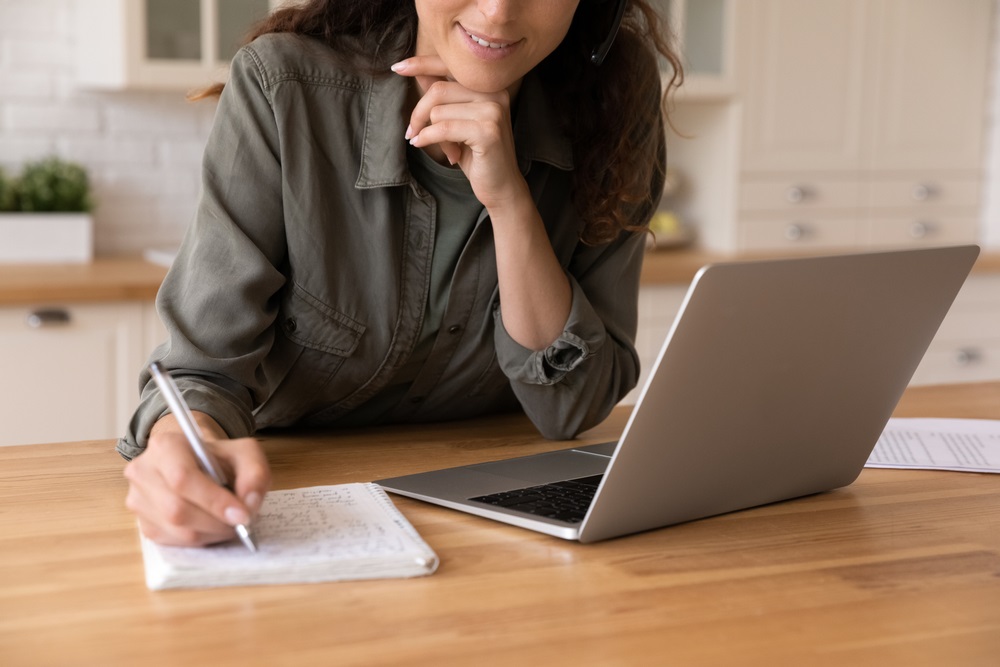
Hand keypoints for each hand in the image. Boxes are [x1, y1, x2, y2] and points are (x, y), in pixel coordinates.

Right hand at [123, 412, 270, 546]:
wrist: (199, 463)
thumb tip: (249, 503)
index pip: (182, 478)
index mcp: (165, 446)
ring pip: (176, 530)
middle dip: (216, 521)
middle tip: (240, 522)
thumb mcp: (245, 453)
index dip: (214, 500)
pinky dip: (200, 539)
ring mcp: (138, 500)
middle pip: (177, 509)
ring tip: (228, 522)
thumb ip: (255, 473)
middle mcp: (143, 472)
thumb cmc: (219, 459)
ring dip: (211, 533)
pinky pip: (173, 542)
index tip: (242, 514)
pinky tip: (211, 526)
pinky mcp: (143, 524)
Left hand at [393, 56, 530, 214]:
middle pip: (438, 90)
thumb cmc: (478, 155)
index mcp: (489, 86)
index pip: (450, 66)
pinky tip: (428, 147)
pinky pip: (443, 128)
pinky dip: (429, 138)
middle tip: (411, 132)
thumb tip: (418, 72)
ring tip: (441, 148)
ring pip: (438, 111)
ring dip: (429, 132)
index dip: (421, 64)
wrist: (501, 186)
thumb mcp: (457, 121)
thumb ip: (443, 97)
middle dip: (418, 113)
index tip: (397, 67)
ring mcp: (493, 110)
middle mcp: (494, 92)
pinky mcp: (487, 131)